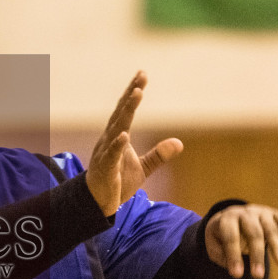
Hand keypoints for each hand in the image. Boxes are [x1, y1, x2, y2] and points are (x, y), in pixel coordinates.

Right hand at [86, 72, 182, 216]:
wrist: (97, 203)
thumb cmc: (116, 182)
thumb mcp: (142, 168)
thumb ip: (158, 155)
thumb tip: (179, 143)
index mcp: (116, 136)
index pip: (125, 111)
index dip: (133, 92)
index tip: (142, 74)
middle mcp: (109, 140)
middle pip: (121, 113)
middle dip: (131, 94)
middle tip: (141, 77)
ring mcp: (105, 153)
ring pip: (117, 128)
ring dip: (126, 111)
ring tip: (136, 94)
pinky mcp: (105, 169)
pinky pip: (111, 155)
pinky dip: (117, 145)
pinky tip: (124, 135)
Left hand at [204, 203, 277, 278]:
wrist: (230, 216)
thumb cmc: (221, 236)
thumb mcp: (213, 244)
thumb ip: (220, 255)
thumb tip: (235, 265)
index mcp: (227, 219)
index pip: (231, 237)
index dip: (233, 256)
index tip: (236, 275)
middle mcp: (245, 213)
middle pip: (253, 233)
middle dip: (256, 255)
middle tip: (258, 276)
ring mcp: (260, 212)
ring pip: (270, 229)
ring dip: (277, 247)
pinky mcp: (273, 214)